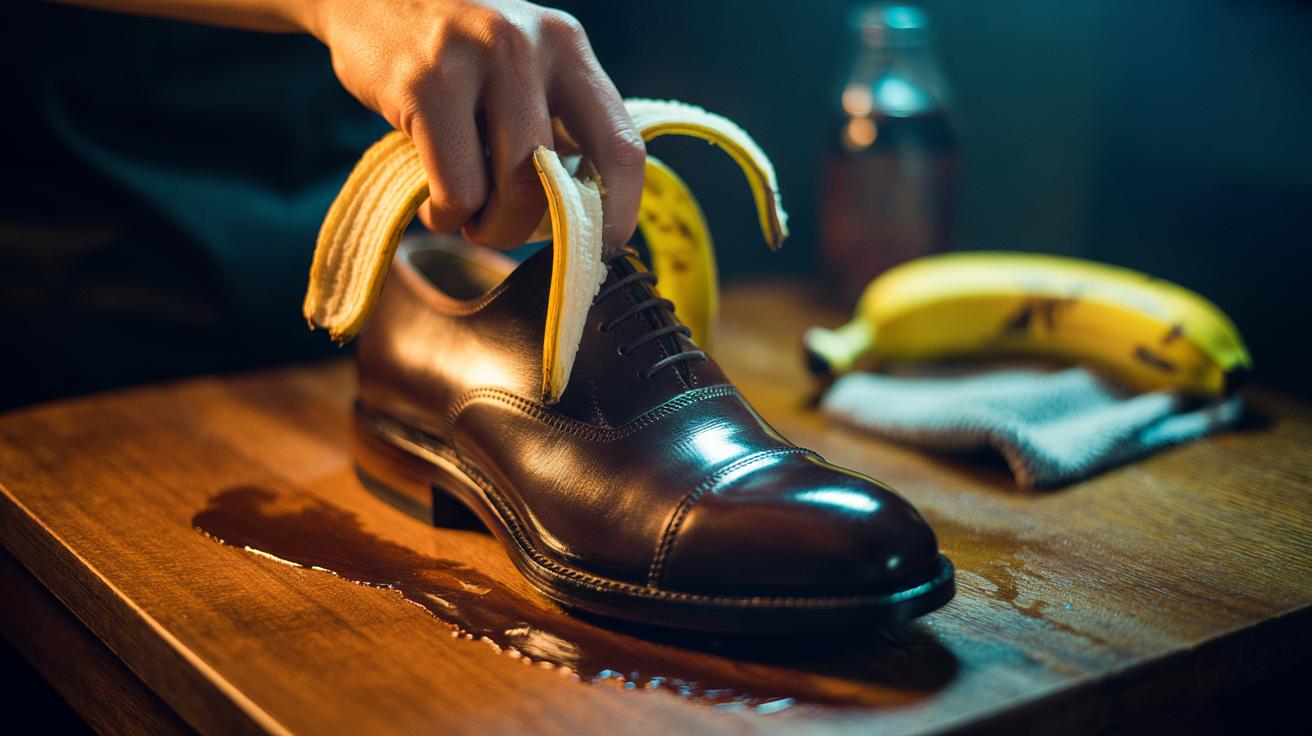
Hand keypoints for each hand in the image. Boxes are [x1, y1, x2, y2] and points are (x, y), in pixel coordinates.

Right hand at [309, 0, 645, 251]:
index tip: (596, 247)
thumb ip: (553, 120)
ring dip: (492, 229)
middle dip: (533, 231)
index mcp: (567, 47)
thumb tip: (584, 215)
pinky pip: (456, 187)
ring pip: (513, 189)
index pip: (622, 146)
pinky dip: (447, 216)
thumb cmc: (450, 51)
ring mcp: (477, 60)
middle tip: (506, 234)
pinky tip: (436, 208)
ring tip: (468, 220)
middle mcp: (530, 46)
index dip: (617, 213)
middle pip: (560, 180)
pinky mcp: (424, 84)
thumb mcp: (519, 63)